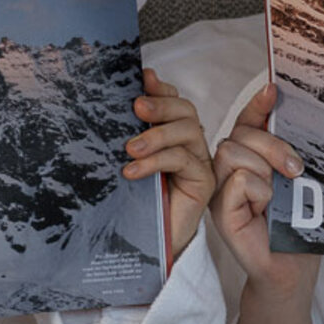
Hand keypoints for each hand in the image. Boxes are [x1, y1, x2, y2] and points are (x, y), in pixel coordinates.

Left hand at [123, 68, 215, 268]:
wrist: (144, 246)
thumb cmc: (134, 202)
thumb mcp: (127, 161)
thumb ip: (128, 134)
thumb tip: (120, 103)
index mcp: (172, 134)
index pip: (174, 101)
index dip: (161, 88)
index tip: (143, 78)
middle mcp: (189, 143)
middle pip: (185, 110)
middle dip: (160, 104)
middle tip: (136, 107)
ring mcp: (199, 162)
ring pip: (188, 131)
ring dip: (157, 135)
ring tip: (130, 149)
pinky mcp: (203, 182)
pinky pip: (184, 160)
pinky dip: (157, 161)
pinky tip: (133, 171)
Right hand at [211, 82, 318, 303]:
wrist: (293, 267)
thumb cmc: (295, 225)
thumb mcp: (294, 178)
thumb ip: (286, 148)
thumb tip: (289, 111)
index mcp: (246, 160)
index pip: (246, 122)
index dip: (257, 104)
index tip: (273, 88)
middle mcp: (227, 172)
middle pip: (239, 134)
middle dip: (272, 146)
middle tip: (295, 171)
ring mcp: (220, 191)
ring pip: (233, 152)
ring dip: (265, 171)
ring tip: (276, 197)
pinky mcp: (220, 211)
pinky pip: (239, 180)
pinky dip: (259, 193)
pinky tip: (264, 211)